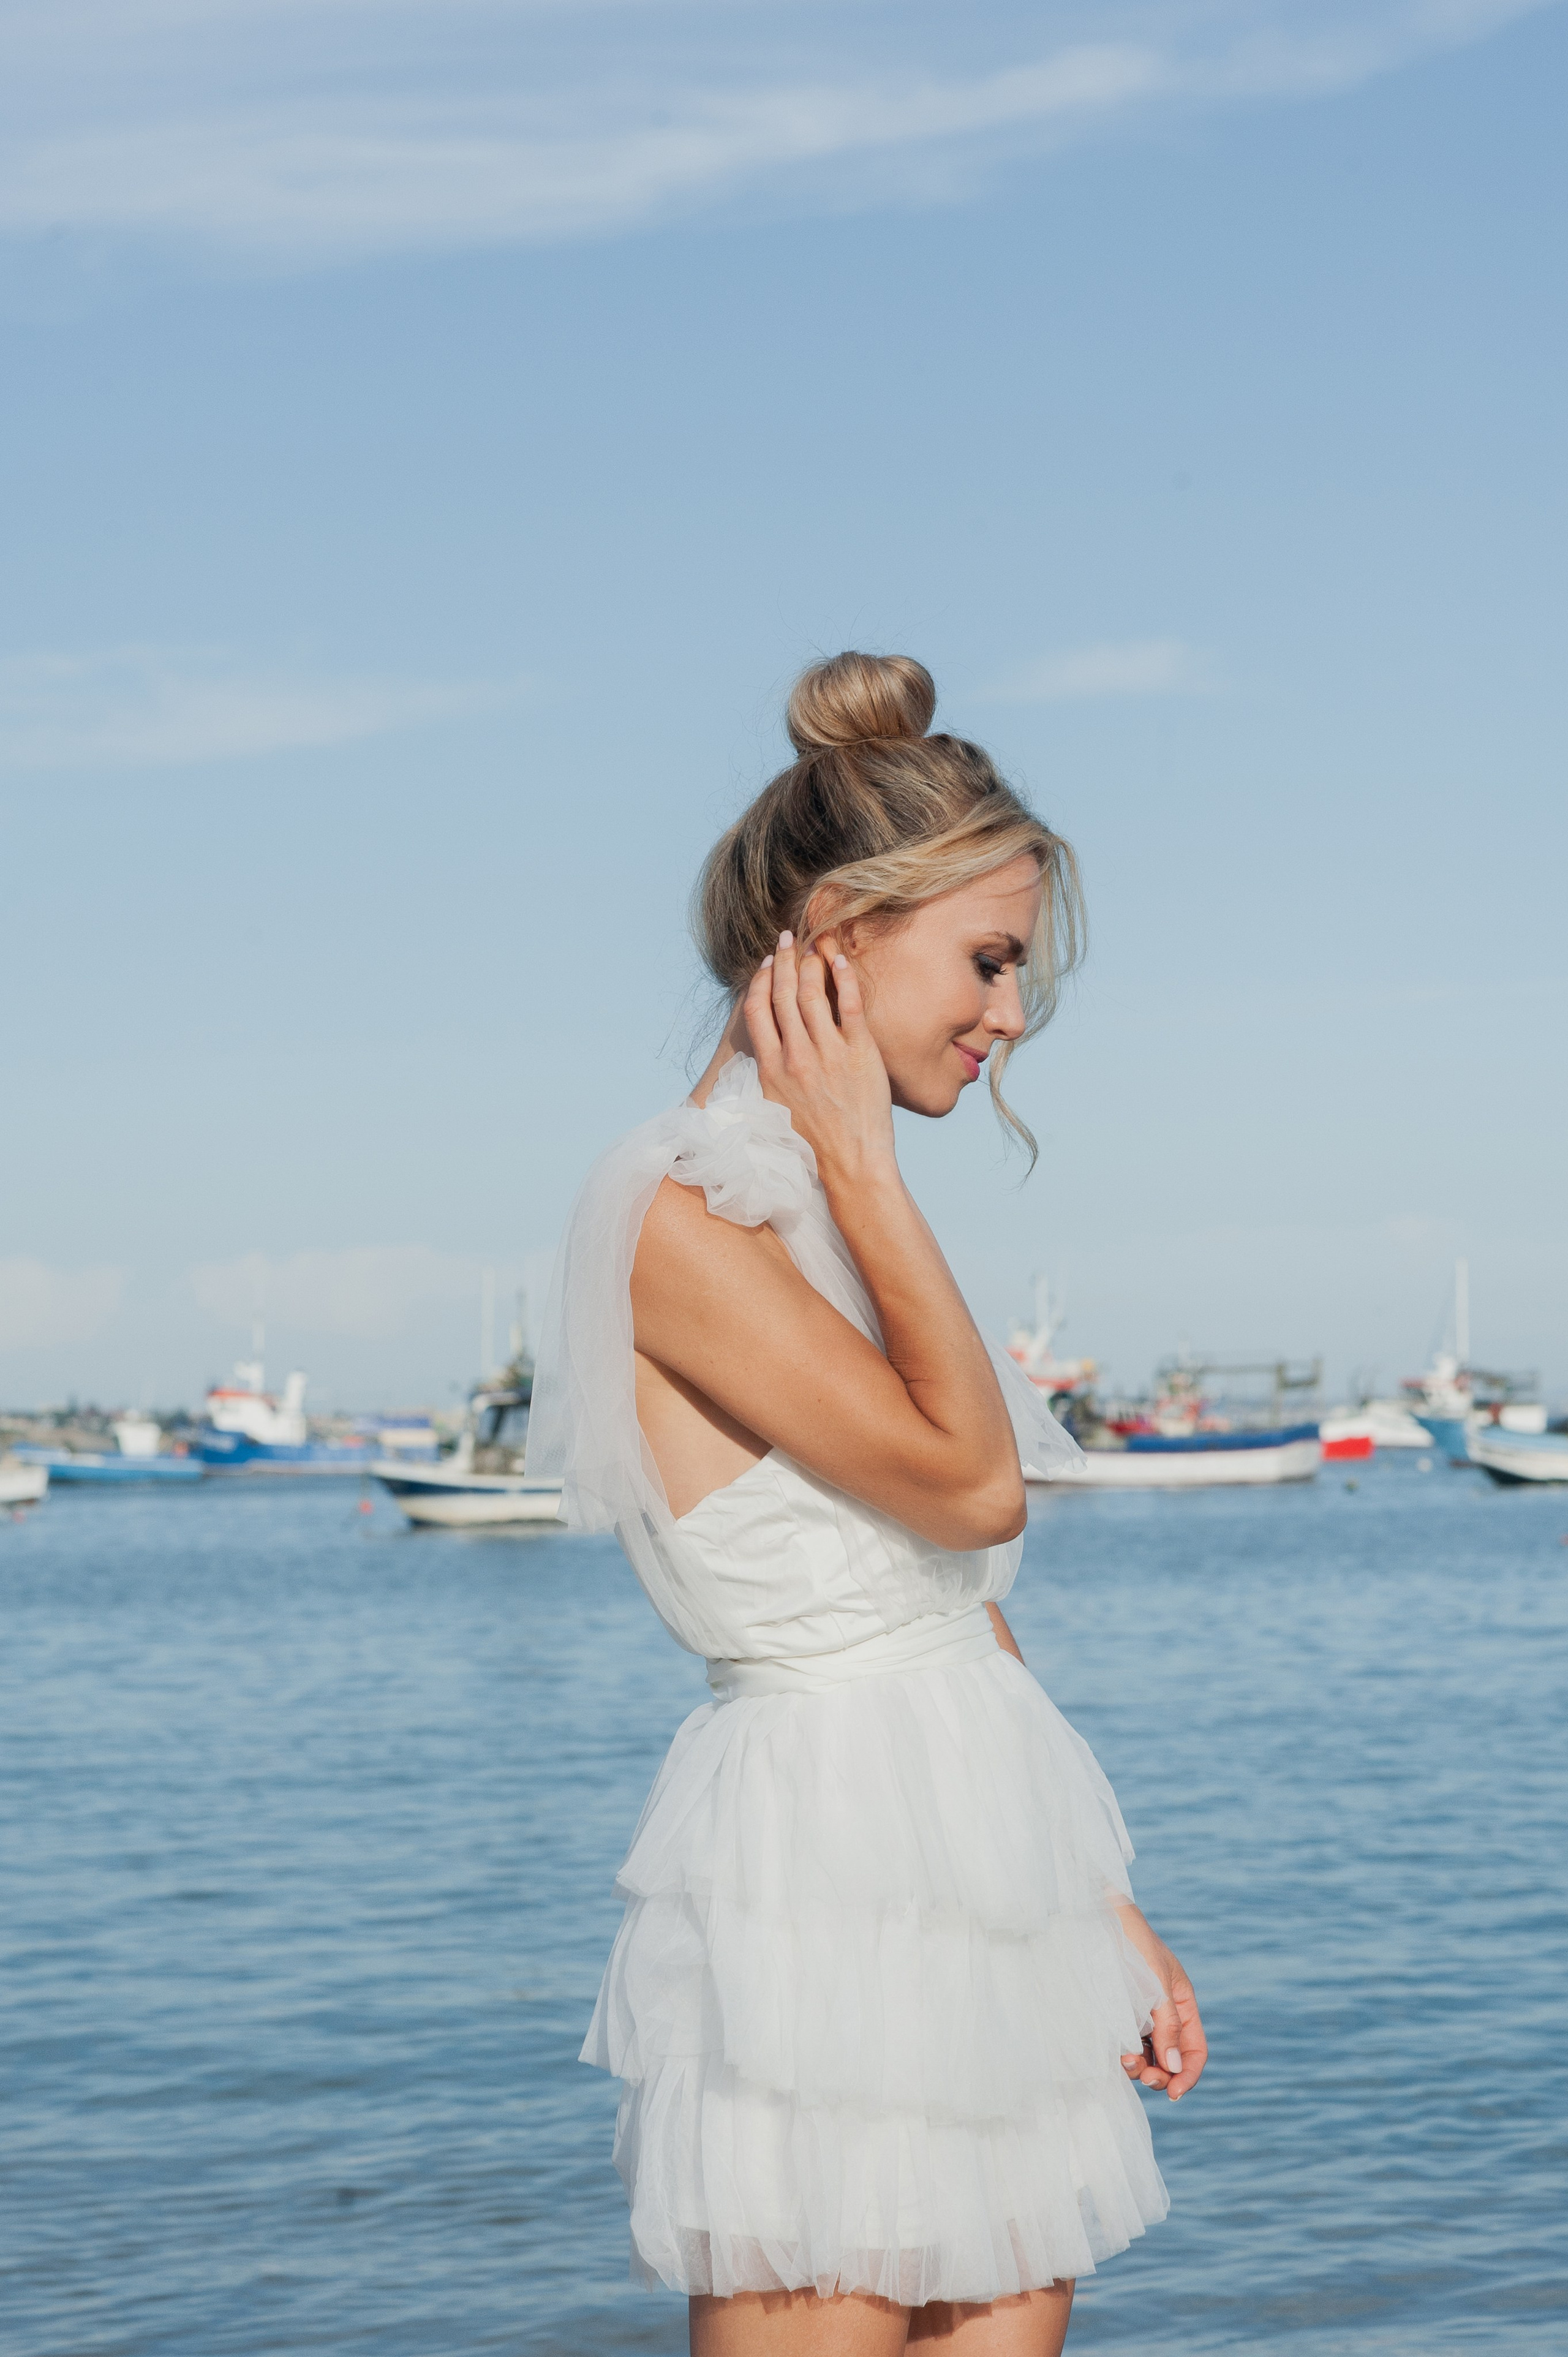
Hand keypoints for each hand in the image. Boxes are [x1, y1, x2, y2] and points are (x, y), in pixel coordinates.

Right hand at [742, 931, 897, 1190]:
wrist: (851, 1166)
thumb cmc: (813, 1145)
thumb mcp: (776, 1109)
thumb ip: (769, 1077)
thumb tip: (763, 1054)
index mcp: (771, 1069)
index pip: (757, 1010)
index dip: (759, 981)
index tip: (764, 964)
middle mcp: (796, 1056)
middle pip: (783, 993)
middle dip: (782, 960)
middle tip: (786, 938)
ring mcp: (828, 1053)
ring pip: (813, 993)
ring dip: (810, 962)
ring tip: (812, 944)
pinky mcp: (860, 1053)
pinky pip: (850, 1004)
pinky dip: (844, 977)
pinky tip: (841, 959)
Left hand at [1116, 1905, 1207, 2101]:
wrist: (1095, 1916)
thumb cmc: (1131, 1940)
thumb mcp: (1157, 1980)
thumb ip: (1168, 2024)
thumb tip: (1174, 2068)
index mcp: (1181, 2003)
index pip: (1194, 2049)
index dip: (1188, 2074)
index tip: (1174, 2093)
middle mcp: (1161, 2014)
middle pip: (1170, 2060)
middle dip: (1162, 2075)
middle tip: (1147, 2078)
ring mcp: (1137, 2016)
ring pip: (1145, 2058)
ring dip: (1140, 2068)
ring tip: (1126, 2060)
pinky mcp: (1113, 2015)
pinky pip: (1123, 2046)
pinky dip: (1122, 2056)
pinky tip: (1116, 2054)